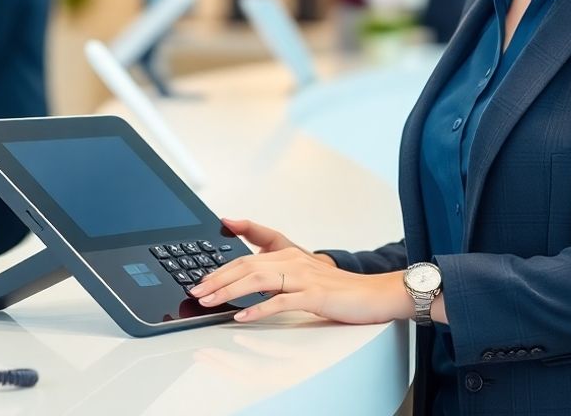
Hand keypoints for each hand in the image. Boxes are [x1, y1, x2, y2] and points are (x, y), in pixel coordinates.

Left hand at [190, 218, 411, 324]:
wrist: (374, 293)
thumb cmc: (338, 287)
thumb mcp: (304, 272)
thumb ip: (277, 268)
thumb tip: (248, 275)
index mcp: (289, 254)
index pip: (247, 255)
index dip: (221, 266)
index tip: (201, 277)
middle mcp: (294, 260)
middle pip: (247, 265)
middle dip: (217, 278)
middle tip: (196, 291)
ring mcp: (304, 277)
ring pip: (258, 278)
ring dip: (229, 290)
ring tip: (209, 302)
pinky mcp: (314, 295)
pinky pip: (281, 301)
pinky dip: (259, 308)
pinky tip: (242, 315)